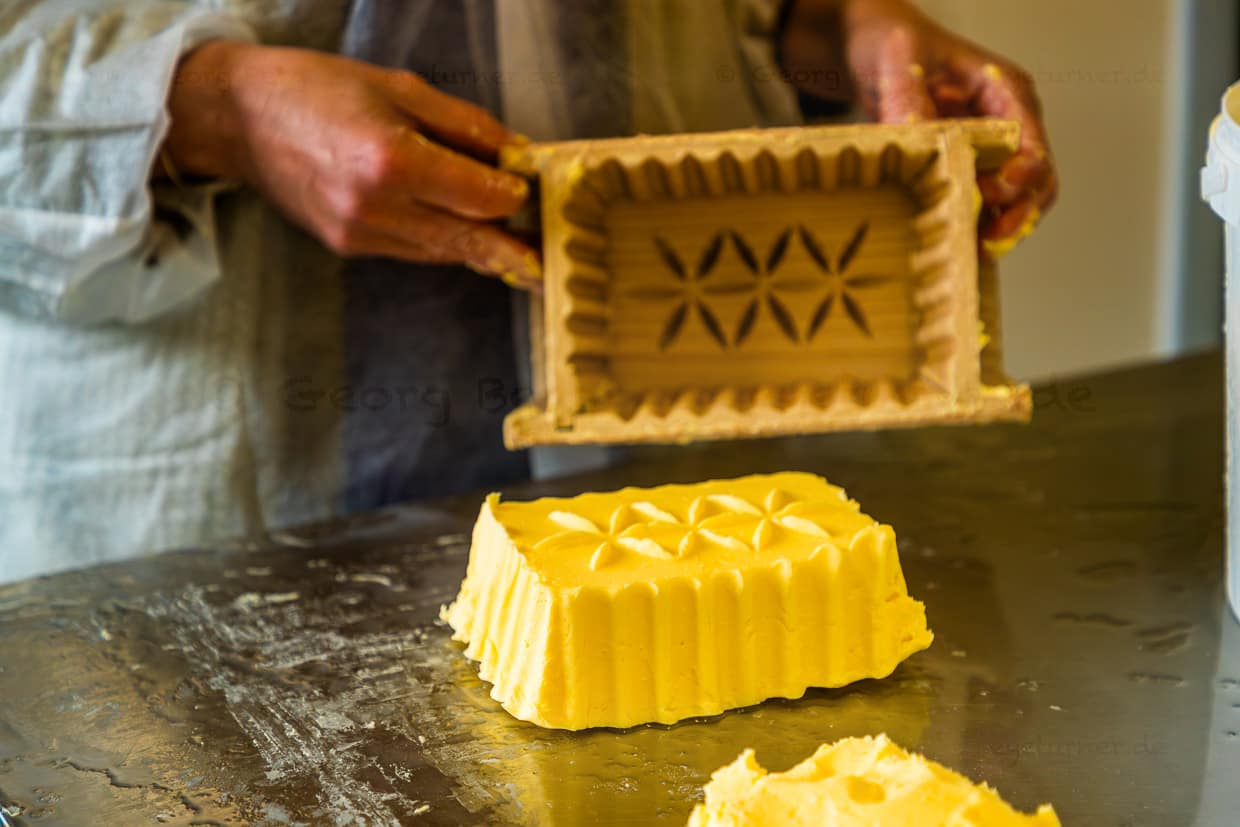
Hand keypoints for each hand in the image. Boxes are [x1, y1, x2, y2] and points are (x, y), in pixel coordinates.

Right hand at [161, 41, 539, 288]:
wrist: (238, 118)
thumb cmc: (315, 88)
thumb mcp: (398, 88)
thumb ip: (462, 125)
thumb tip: (514, 153)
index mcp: (391, 159)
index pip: (477, 195)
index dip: (511, 195)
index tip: (529, 190)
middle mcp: (377, 207)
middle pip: (467, 239)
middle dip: (511, 249)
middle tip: (547, 265)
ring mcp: (360, 234)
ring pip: (442, 251)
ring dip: (480, 249)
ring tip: (519, 255)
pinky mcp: (349, 247)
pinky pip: (413, 250)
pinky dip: (442, 242)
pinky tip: (463, 235)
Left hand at [784, 0, 1056, 257]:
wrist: (872, 47)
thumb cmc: (894, 42)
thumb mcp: (898, 60)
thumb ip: (907, 97)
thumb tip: (914, 138)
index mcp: (1004, 91)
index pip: (1033, 143)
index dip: (1021, 176)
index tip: (991, 194)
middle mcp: (1007, 122)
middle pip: (1036, 180)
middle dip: (1019, 214)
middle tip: (987, 240)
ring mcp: (989, 148)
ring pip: (1015, 199)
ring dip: (1000, 227)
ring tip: (973, 250)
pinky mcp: (965, 166)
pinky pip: (984, 204)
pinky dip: (976, 224)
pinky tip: (957, 243)